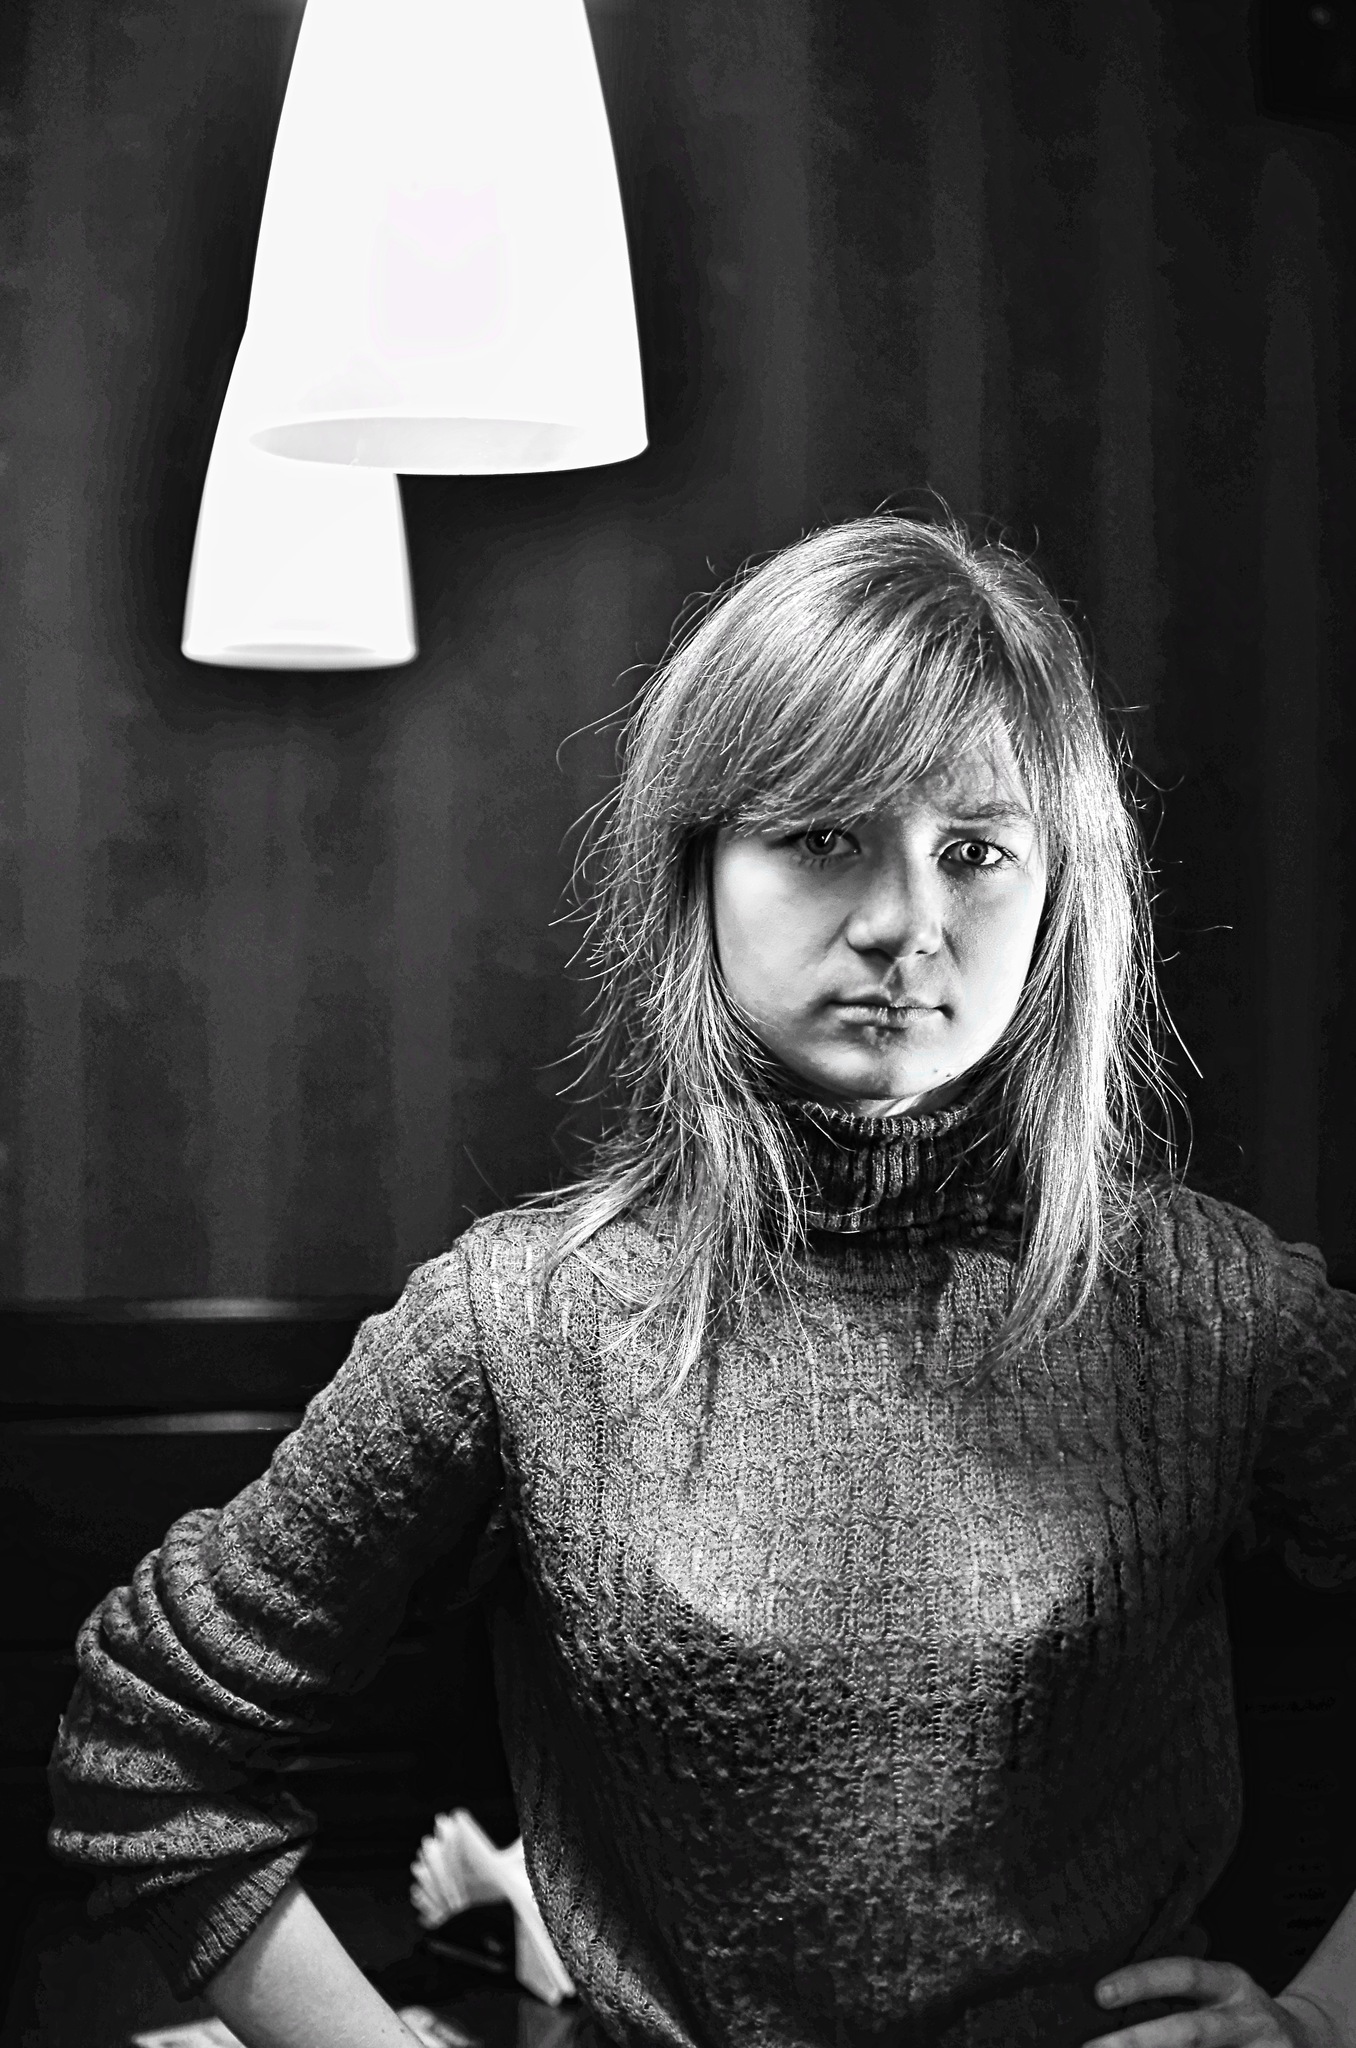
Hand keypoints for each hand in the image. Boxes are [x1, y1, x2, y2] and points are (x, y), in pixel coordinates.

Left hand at [1082, 1957, 1344, 2046]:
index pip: (1182, 1973)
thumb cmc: (1236, 2014)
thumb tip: (1105, 2002)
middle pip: (1190, 2031)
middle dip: (1139, 2042)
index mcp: (1230, 1982)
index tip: (1099, 1994)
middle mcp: (1247, 2017)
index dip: (1142, 1982)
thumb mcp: (1218, 1991)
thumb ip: (1178, 1996)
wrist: (1305, 2040)